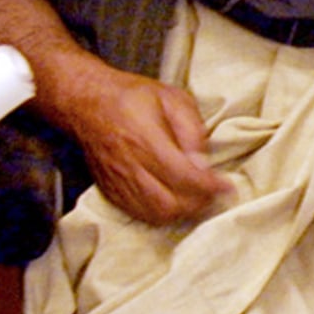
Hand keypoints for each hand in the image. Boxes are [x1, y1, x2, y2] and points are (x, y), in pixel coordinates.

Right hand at [66, 66, 229, 223]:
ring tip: (199, 201)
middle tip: (215, 195)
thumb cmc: (133, 96)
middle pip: (169, 203)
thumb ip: (191, 129)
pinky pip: (139, 215)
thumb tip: (203, 162)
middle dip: (198, 204)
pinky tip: (175, 205)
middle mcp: (129, 166)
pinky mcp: (110, 192)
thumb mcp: (172, 97)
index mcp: (145, 139)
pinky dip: (162, 216)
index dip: (209, 186)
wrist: (86, 102)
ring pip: (155, 214)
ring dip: (182, 214)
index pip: (182, 175)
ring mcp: (117, 183)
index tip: (228, 186)